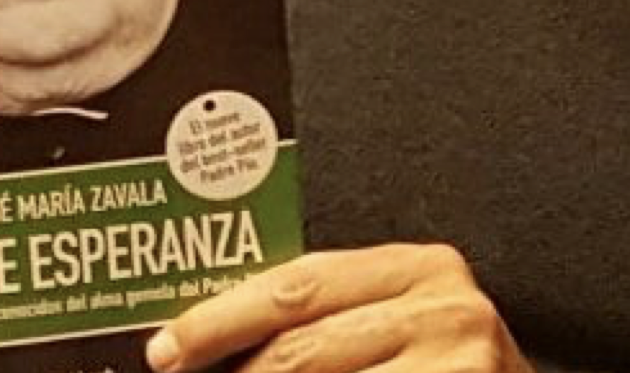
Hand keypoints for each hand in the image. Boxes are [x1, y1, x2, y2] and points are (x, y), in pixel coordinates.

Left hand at [145, 244, 529, 372]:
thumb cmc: (447, 362)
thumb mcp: (393, 318)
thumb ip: (326, 312)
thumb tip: (216, 335)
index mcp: (418, 266)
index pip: (298, 284)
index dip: (222, 318)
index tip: (171, 347)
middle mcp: (444, 307)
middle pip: (303, 347)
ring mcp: (458, 361)